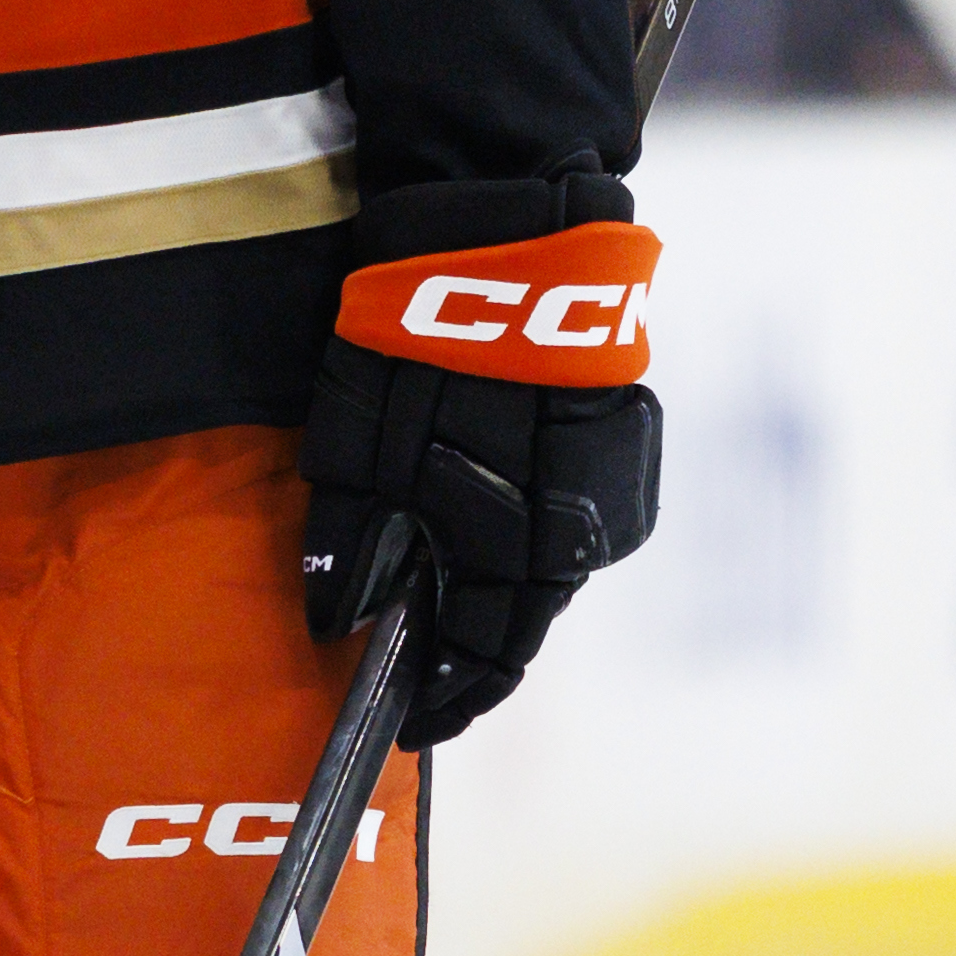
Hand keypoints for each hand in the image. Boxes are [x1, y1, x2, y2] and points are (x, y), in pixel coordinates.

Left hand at [294, 171, 663, 750]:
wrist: (503, 230)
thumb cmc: (414, 336)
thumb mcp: (353, 443)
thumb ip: (349, 540)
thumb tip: (338, 620)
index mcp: (511, 541)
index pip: (489, 653)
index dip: (451, 696)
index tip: (417, 724)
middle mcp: (576, 527)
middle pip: (528, 617)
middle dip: (479, 649)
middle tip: (434, 673)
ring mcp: (606, 481)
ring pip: (553, 566)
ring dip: (507, 589)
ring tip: (457, 604)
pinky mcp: (618, 434)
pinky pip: (570, 512)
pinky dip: (530, 532)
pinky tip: (493, 527)